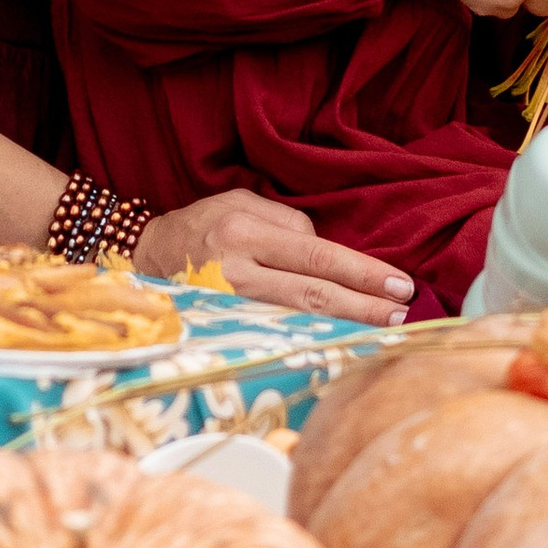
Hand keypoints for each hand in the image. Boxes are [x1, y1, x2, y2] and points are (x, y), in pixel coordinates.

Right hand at [135, 189, 410, 323]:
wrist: (144, 256)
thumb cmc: (202, 224)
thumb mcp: (239, 203)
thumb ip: (285, 224)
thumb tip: (325, 254)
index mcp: (244, 230)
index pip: (315, 254)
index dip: (359, 271)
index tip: (397, 283)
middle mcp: (237, 269)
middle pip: (313, 291)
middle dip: (363, 303)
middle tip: (403, 312)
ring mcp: (230, 305)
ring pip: (299, 318)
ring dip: (346, 325)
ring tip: (384, 329)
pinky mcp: (224, 329)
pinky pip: (277, 334)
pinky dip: (313, 340)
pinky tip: (340, 344)